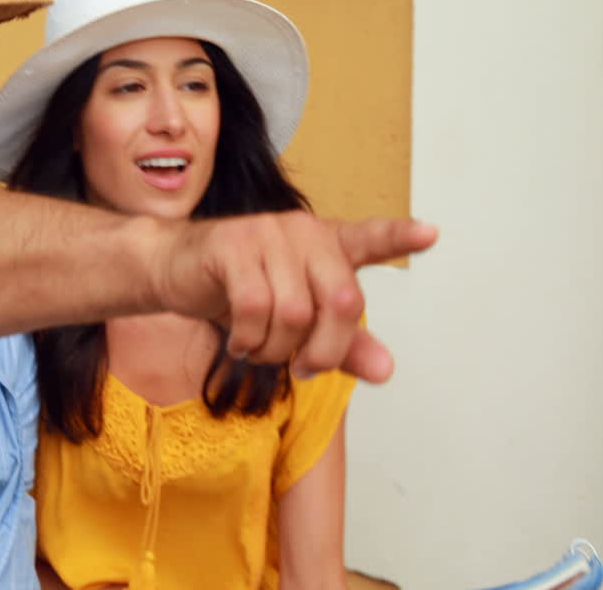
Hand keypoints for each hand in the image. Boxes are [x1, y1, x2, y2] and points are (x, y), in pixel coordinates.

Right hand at [155, 211, 437, 382]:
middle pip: (340, 300)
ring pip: (294, 312)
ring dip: (276, 350)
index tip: (430, 234)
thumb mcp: (294, 323)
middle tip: (303, 369)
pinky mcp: (231, 245)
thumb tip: (385, 370)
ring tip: (259, 351)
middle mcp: (303, 232)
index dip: (399, 237)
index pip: (369, 238)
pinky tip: (239, 344)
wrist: (173, 270)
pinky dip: (248, 339)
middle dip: (324, 350)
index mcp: (326, 244)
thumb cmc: (238, 291)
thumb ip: (342, 344)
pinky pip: (254, 307)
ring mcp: (266, 234)